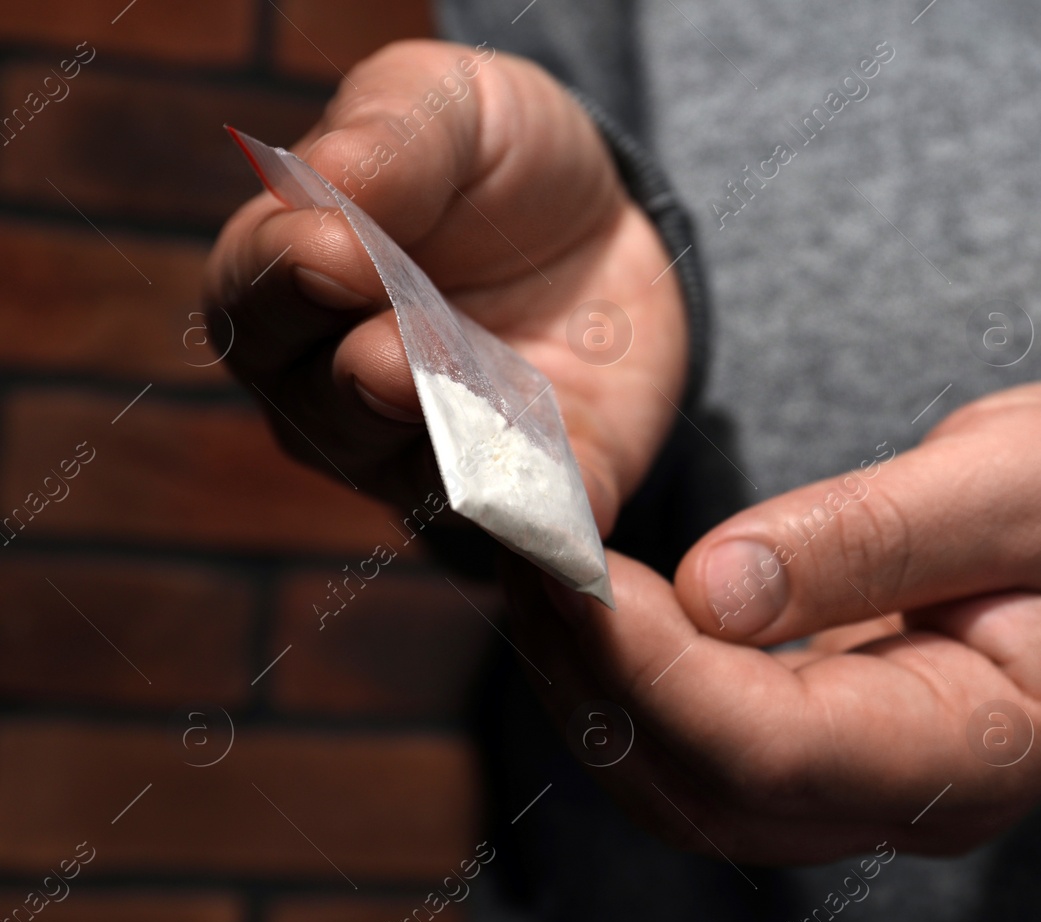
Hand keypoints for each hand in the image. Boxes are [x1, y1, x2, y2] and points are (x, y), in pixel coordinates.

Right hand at [203, 41, 686, 531]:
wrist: (612, 228)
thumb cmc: (494, 163)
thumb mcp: (450, 105)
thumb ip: (391, 135)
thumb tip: (328, 185)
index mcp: (286, 288)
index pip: (257, 297)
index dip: (289, 279)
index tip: (333, 251)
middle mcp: (336, 395)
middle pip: (323, 412)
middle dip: (362, 384)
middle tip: (395, 357)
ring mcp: (432, 459)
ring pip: (419, 479)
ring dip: (447, 456)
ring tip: (478, 419)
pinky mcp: (536, 493)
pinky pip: (533, 525)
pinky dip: (548, 519)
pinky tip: (571, 505)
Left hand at [509, 382, 1040, 862]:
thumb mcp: (1022, 480)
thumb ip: (879, 534)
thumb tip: (713, 585)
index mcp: (985, 749)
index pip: (781, 748)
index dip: (662, 672)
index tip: (573, 571)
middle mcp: (910, 802)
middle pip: (710, 790)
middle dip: (602, 680)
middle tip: (525, 554)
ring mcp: (862, 794)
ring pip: (684, 790)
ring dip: (596, 690)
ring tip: (537, 570)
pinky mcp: (821, 758)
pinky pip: (696, 753)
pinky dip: (625, 687)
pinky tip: (587, 606)